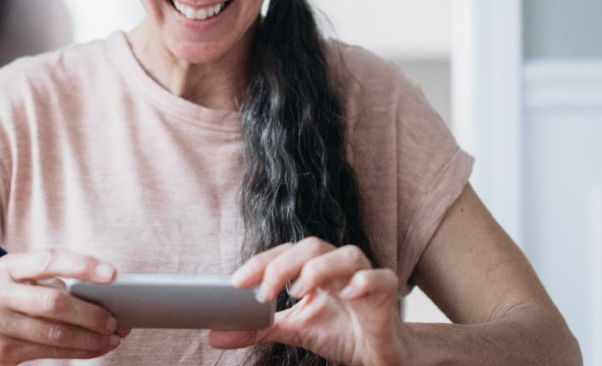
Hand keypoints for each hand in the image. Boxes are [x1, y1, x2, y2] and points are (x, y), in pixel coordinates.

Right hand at [0, 249, 130, 365]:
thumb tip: (101, 296)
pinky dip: (79, 351)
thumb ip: (48, 282)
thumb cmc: (2, 303)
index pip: (49, 260)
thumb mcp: (15, 283)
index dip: (82, 265)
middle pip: (55, 303)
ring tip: (112, 337)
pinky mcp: (1, 351)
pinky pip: (49, 352)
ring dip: (91, 338)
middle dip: (92, 314)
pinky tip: (95, 348)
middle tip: (115, 320)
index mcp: (7, 268)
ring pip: (55, 333)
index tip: (112, 274)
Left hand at [208, 237, 406, 365]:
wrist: (376, 356)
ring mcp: (365, 276)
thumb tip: (215, 336)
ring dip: (319, 269)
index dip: (262, 262)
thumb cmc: (339, 333)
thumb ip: (257, 329)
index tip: (237, 283)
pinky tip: (348, 293)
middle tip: (264, 293)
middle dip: (283, 265)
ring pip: (347, 254)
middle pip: (312, 246)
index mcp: (316, 268)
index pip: (286, 252)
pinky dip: (364, 281)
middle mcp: (339, 266)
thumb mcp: (292, 329)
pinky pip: (381, 277)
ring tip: (298, 292)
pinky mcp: (386, 294)